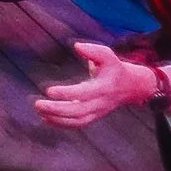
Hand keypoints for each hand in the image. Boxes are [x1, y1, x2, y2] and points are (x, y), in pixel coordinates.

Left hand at [35, 41, 159, 128]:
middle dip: (57, 110)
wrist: (133, 86)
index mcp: (103, 88)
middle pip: (78, 111)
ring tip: (40, 111)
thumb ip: (93, 50)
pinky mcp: (94, 116)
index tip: (48, 91)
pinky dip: (62, 124)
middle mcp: (100, 103)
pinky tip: (46, 119)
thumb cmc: (115, 68)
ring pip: (77, 121)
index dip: (66, 94)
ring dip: (57, 119)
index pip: (83, 94)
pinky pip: (78, 124)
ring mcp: (98, 112)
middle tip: (38, 104)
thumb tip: (76, 46)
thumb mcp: (108, 55)